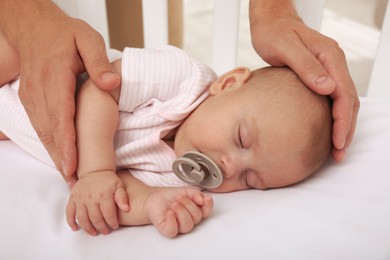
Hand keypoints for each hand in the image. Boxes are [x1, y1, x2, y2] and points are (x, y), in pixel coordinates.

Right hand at [16, 12, 119, 184]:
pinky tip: (58, 157)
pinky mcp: (30, 99)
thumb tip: (112, 84)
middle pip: (51, 131)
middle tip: (75, 184)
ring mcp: (32, 96)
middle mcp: (40, 91)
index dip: (67, 143)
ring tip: (69, 178)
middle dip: (62, 159)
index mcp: (56, 78)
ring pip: (43, 132)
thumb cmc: (64, 34)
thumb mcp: (87, 39)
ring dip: (55, 155)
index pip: (61, 116)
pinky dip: (49, 144)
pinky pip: (39, 126)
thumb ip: (98, 62)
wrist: (34, 27)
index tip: (73, 166)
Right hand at [66, 171, 128, 235]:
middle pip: (95, 218)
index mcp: (104, 195)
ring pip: (82, 218)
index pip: (108, 214)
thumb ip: (123, 197)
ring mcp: (80, 198)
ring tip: (94, 233)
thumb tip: (126, 208)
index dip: (112, 222)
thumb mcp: (119, 185)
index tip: (114, 227)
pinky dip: (71, 222)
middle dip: (101, 227)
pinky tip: (76, 228)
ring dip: (88, 228)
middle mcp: (91, 197)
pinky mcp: (72, 198)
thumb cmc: (108, 179)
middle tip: (106, 232)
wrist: (95, 170)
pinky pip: (69, 212)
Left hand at [145, 187, 212, 237]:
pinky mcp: (168, 230)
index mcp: (195, 211)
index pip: (206, 212)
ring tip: (174, 204)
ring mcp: (179, 227)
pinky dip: (172, 220)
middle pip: (197, 217)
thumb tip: (203, 199)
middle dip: (188, 205)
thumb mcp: (185, 190)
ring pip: (187, 225)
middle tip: (179, 198)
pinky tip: (169, 212)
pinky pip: (173, 230)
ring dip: (181, 211)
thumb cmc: (171, 196)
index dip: (208, 206)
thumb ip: (196, 194)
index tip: (205, 198)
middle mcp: (189, 220)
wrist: (155, 198)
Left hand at [250, 6, 358, 161]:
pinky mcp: (320, 74)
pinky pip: (333, 98)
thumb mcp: (285, 47)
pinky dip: (333, 116)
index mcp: (329, 56)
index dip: (342, 119)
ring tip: (336, 148)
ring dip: (342, 125)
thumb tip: (328, 87)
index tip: (338, 140)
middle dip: (346, 128)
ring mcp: (329, 69)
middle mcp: (333, 63)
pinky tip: (326, 130)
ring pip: (343, 101)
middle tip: (339, 153)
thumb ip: (306, 66)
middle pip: (349, 100)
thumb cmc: (274, 33)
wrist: (271, 23)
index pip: (344, 92)